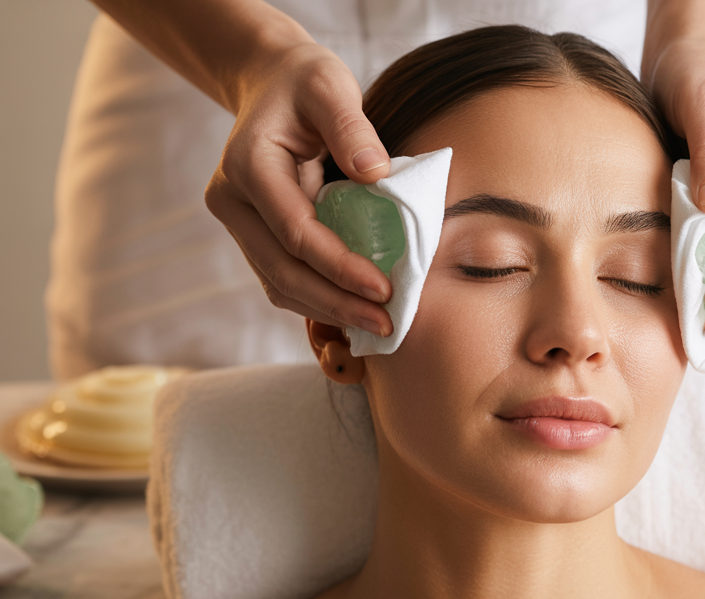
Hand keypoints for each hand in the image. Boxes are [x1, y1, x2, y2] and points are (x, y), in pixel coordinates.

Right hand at [203, 42, 394, 335]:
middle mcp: (232, 200)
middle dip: (337, 303)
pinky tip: (356, 308)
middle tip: (388, 324)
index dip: (340, 266)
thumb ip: (351, 126)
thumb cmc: (306, 83)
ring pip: (278, 283)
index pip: (296, 231)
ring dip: (328, 310)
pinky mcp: (253, 234)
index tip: (385, 288)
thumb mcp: (330, 86)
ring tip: (378, 324)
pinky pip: (282, 277)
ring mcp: (238, 221)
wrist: (272, 84)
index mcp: (248, 165)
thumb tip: (377, 174)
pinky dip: (319, 298)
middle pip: (282, 270)